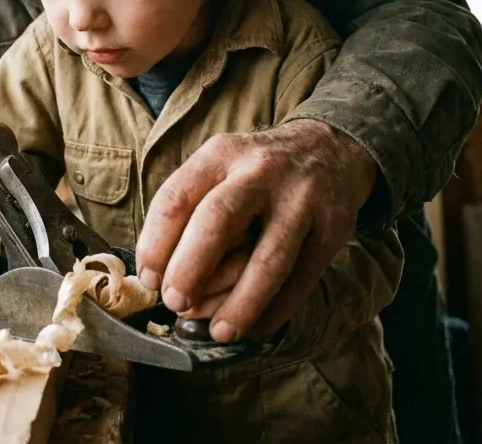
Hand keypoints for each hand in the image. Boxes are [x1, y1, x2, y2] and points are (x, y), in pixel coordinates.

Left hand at [135, 120, 374, 342]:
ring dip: (240, 303)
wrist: (330, 149)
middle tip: (176, 304)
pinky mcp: (332, 228)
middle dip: (191, 269)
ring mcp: (301, 199)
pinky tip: (256, 327)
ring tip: (220, 332)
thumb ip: (191, 211)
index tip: (149, 280)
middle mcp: (261, 171)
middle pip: (218, 221)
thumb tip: (162, 278)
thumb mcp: (221, 168)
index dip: (156, 245)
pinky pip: (301, 279)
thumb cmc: (258, 171)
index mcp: (221, 154)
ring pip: (268, 259)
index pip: (176, 199)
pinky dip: (276, 310)